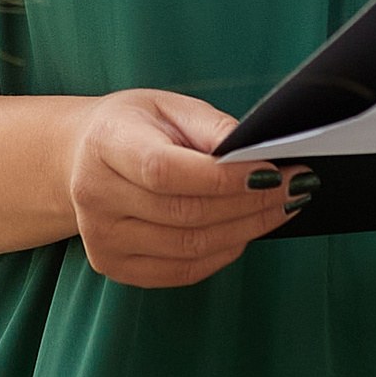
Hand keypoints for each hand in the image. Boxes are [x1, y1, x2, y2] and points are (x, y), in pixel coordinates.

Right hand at [64, 91, 306, 287]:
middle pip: (185, 213)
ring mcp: (101, 237)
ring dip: (247, 229)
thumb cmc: (134, 127)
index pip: (165, 171)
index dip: (223, 178)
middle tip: (295, 188)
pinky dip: (224, 253)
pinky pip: (183, 270)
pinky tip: (247, 231)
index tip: (272, 172)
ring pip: (190, 246)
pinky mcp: (113, 265)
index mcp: (106, 144)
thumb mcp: (169, 106)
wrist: (81, 157)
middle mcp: (95, 195)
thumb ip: (212, 128)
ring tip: (282, 208)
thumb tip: (256, 153)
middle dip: (250, 204)